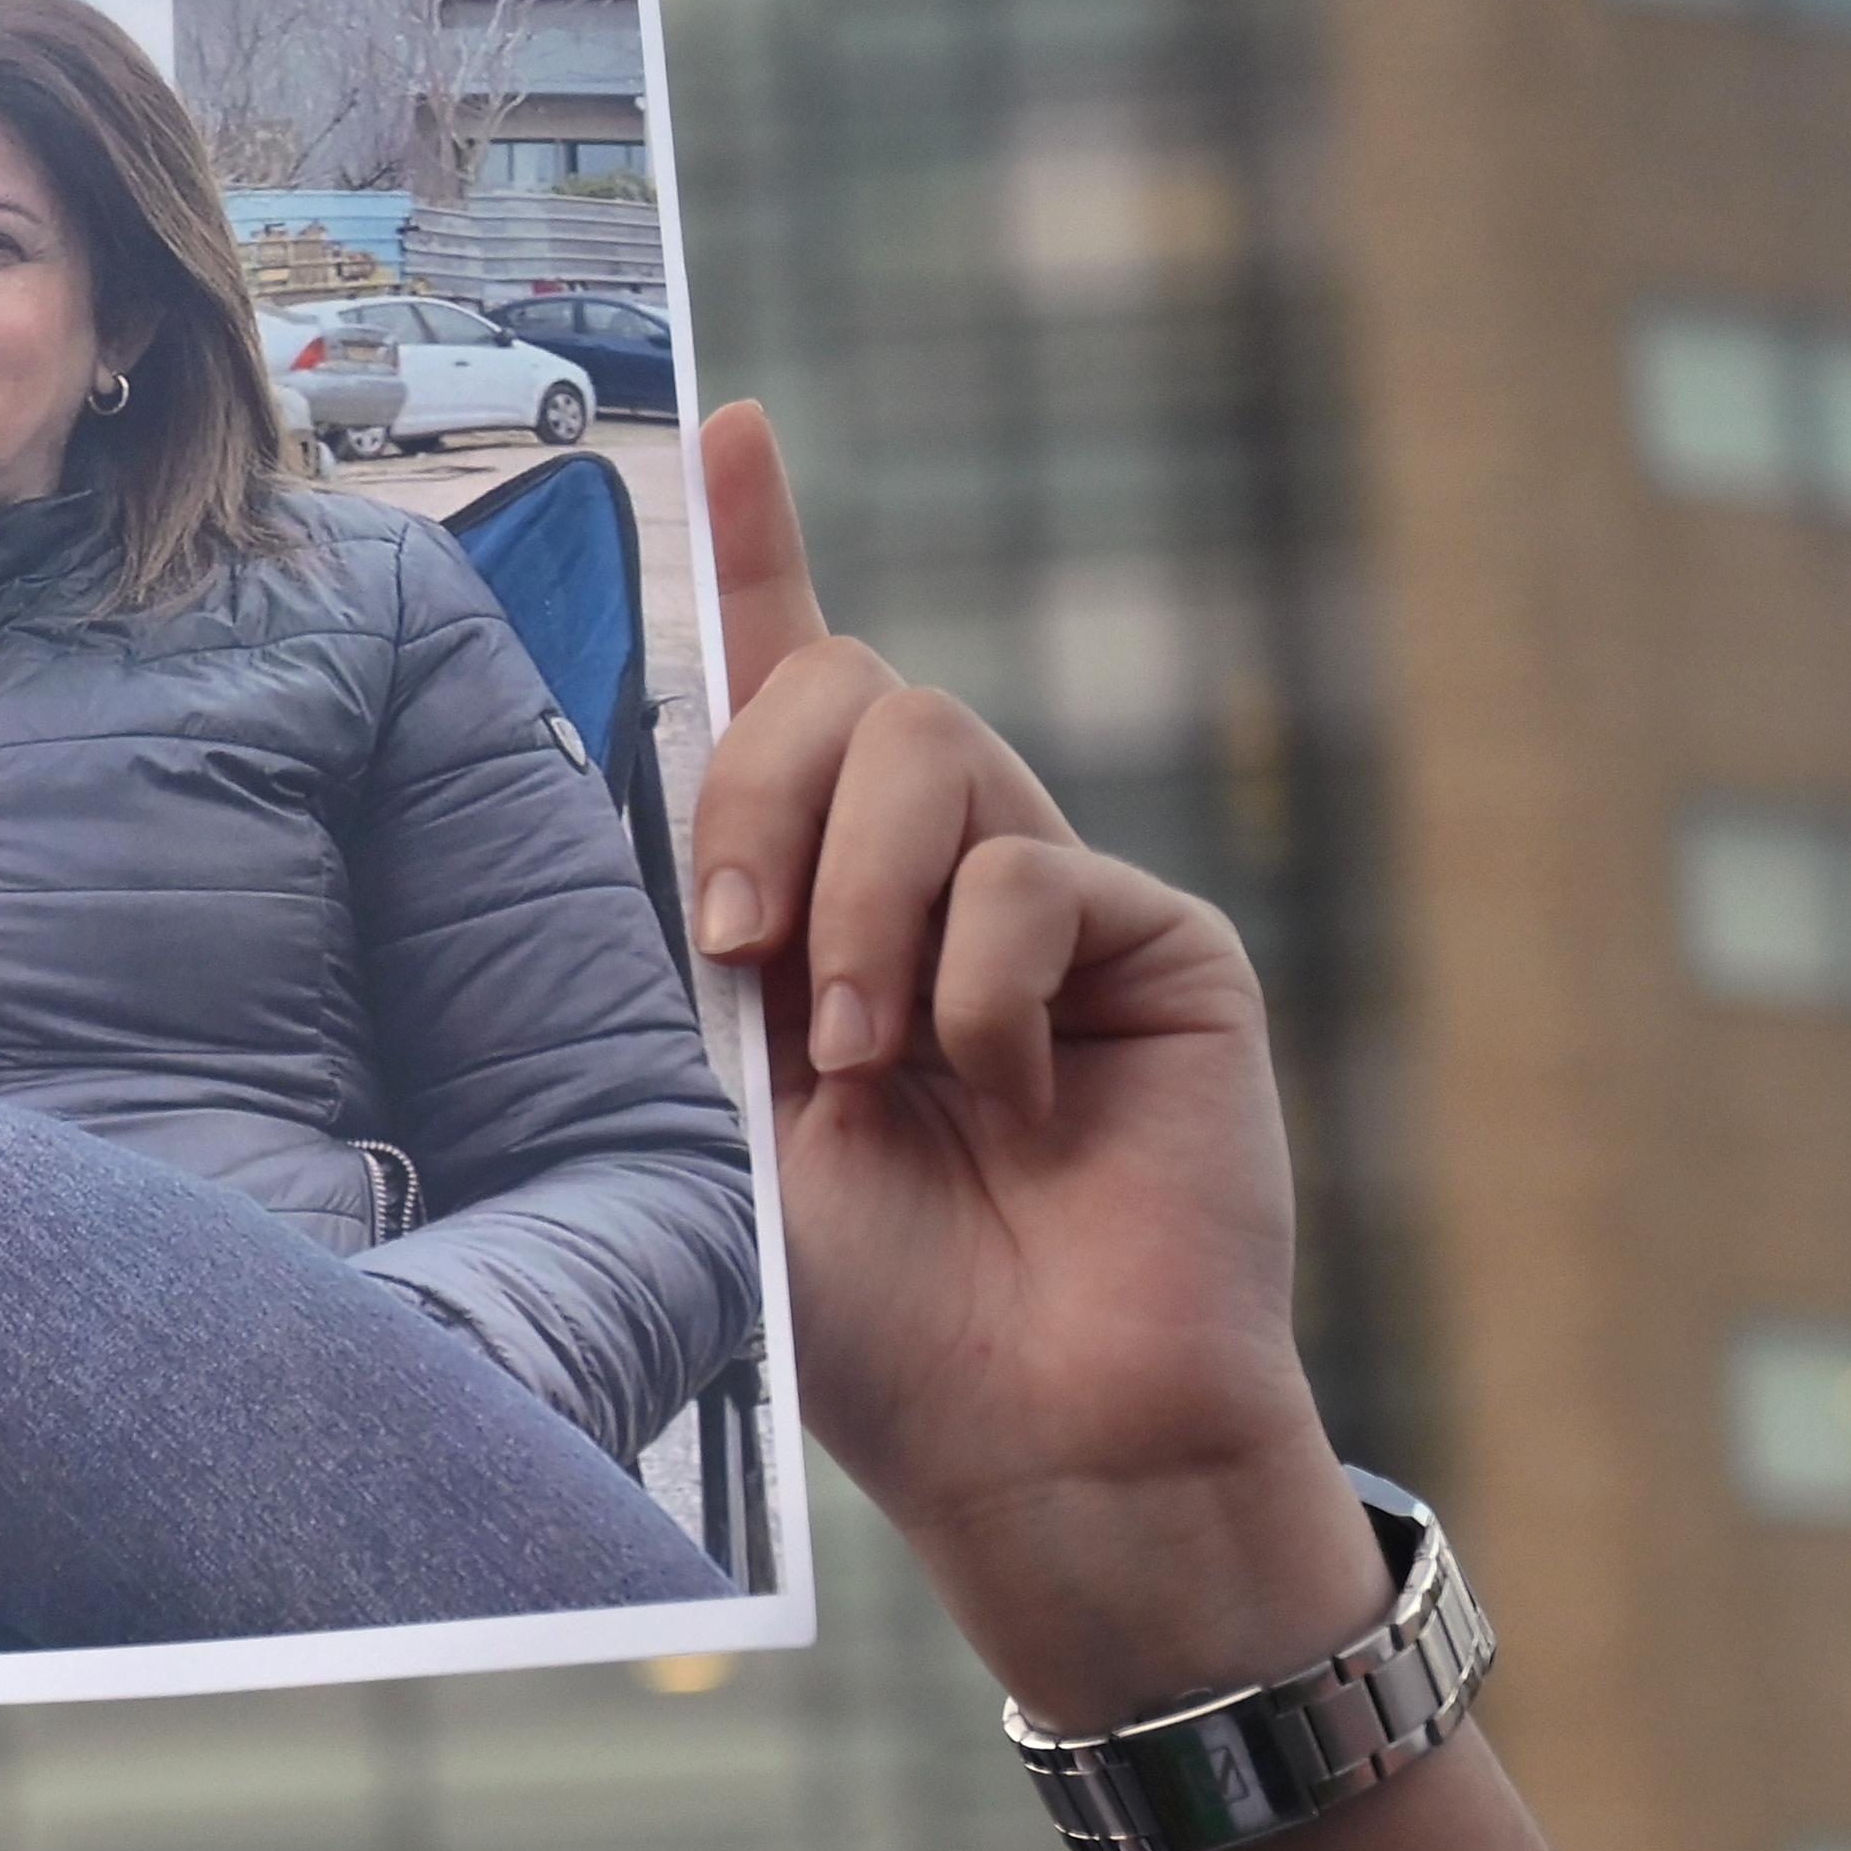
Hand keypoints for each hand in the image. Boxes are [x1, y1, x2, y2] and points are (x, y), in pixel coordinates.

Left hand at [687, 406, 1382, 1725]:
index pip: (787, 698)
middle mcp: (932, 882)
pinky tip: (1014, 1098)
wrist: (1029, 1428)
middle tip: (740, 963)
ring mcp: (1053, 902)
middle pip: (847, 692)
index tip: (739, 423)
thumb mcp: (738, 1114)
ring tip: (878, 1068)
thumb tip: (696, 793)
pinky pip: (1032, 875)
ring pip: (934, 756)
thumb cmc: (870, 1312)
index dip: (766, 557)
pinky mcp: (1155, 940)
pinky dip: (982, 988)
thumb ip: (729, 948)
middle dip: (761, 798)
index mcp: (810, 915)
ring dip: (863, 912)